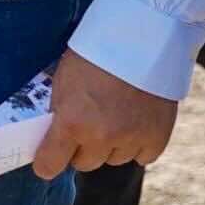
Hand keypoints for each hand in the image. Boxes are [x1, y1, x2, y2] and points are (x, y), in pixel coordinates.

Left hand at [30, 50, 178, 180]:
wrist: (140, 40)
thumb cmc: (94, 56)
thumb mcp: (63, 82)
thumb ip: (60, 114)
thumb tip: (53, 137)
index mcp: (71, 123)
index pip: (50, 165)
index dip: (46, 163)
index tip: (46, 162)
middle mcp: (101, 136)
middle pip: (84, 163)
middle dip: (81, 148)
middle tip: (85, 127)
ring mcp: (132, 139)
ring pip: (113, 159)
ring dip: (110, 146)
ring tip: (114, 118)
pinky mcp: (158, 137)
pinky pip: (142, 156)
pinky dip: (137, 145)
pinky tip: (134, 123)